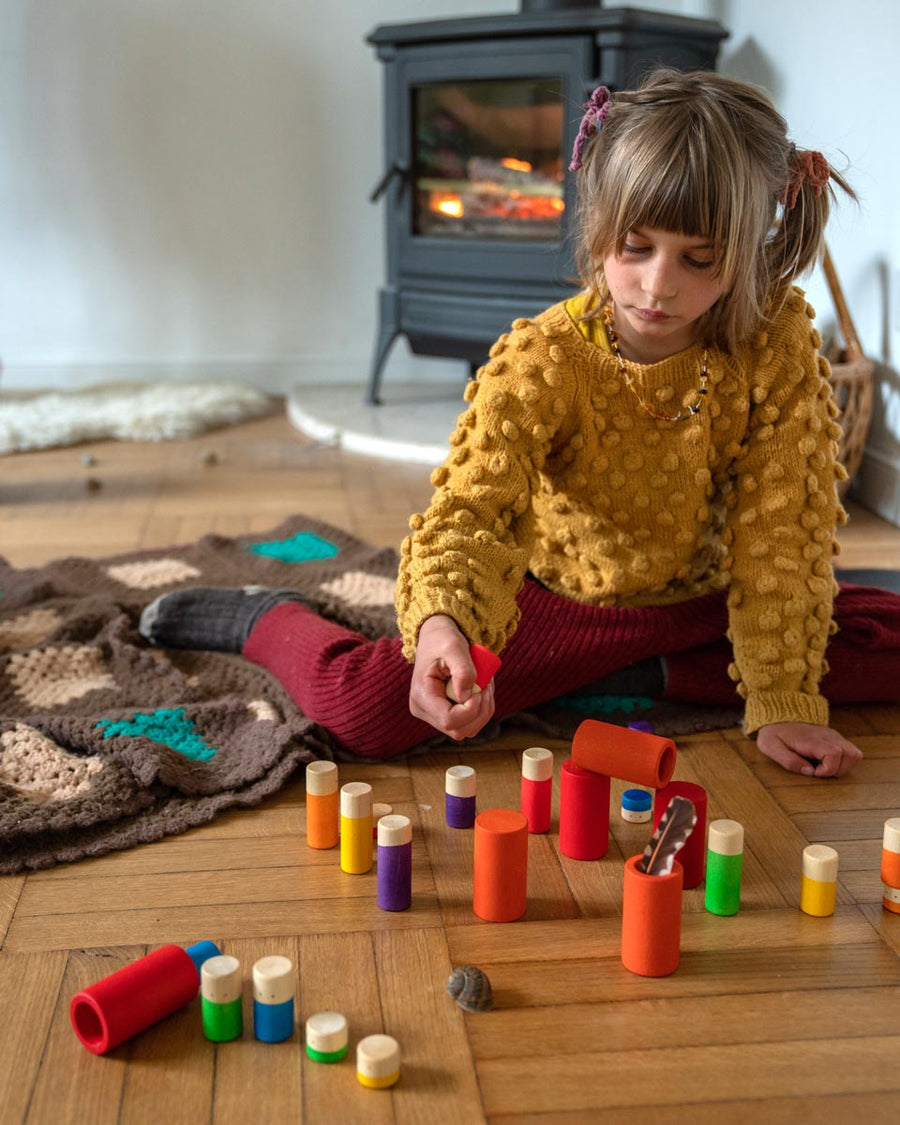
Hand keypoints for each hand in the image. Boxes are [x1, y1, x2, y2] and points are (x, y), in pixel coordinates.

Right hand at [409, 615, 495, 739]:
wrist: (436, 638)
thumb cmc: (442, 639)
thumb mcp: (454, 647)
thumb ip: (463, 670)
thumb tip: (467, 696)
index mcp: (421, 696)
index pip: (449, 720)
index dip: (471, 709)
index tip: (479, 687)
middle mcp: (424, 711)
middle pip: (459, 730)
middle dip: (480, 710)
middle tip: (486, 684)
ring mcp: (434, 716)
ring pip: (468, 730)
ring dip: (484, 709)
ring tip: (485, 684)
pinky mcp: (446, 715)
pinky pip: (470, 723)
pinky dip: (482, 709)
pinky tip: (481, 690)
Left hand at [756, 722, 862, 777]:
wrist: (778, 716)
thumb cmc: (774, 733)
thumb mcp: (771, 747)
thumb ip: (789, 761)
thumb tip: (809, 772)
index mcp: (812, 739)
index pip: (834, 754)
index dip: (827, 770)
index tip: (812, 772)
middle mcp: (828, 736)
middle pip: (851, 755)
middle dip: (836, 770)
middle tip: (817, 770)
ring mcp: (833, 736)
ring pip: (854, 753)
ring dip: (843, 766)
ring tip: (823, 767)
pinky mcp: (835, 738)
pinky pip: (849, 752)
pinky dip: (842, 761)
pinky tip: (825, 762)